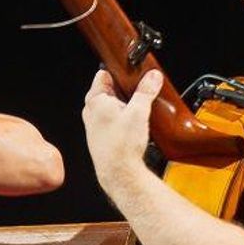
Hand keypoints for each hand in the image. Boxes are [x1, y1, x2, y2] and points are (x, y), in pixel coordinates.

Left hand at [82, 67, 160, 187]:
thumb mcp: (139, 112)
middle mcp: (91, 111)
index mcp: (95, 100)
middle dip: (124, 89)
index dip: (119, 72)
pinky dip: (122, 119)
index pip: (104, 74)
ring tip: (138, 111)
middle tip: (140, 92)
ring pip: (111, 106)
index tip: (132, 73)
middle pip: (109, 90)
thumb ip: (146, 91)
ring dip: (124, 106)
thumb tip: (153, 77)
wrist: (119, 173)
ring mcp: (95, 125)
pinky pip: (112, 120)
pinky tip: (133, 126)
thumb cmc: (121, 145)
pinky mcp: (101, 136)